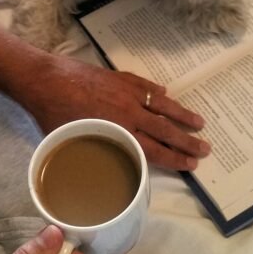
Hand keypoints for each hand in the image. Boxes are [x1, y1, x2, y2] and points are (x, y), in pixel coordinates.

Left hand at [15, 55, 210, 170]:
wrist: (46, 81)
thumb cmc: (54, 117)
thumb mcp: (72, 145)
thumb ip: (92, 158)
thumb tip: (96, 176)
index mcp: (120, 133)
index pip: (155, 150)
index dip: (175, 158)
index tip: (192, 164)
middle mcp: (129, 114)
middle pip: (166, 130)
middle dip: (187, 141)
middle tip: (206, 148)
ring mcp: (127, 93)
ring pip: (162, 106)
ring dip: (182, 115)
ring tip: (199, 122)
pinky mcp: (120, 77)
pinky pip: (145, 85)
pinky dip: (157, 91)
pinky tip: (166, 94)